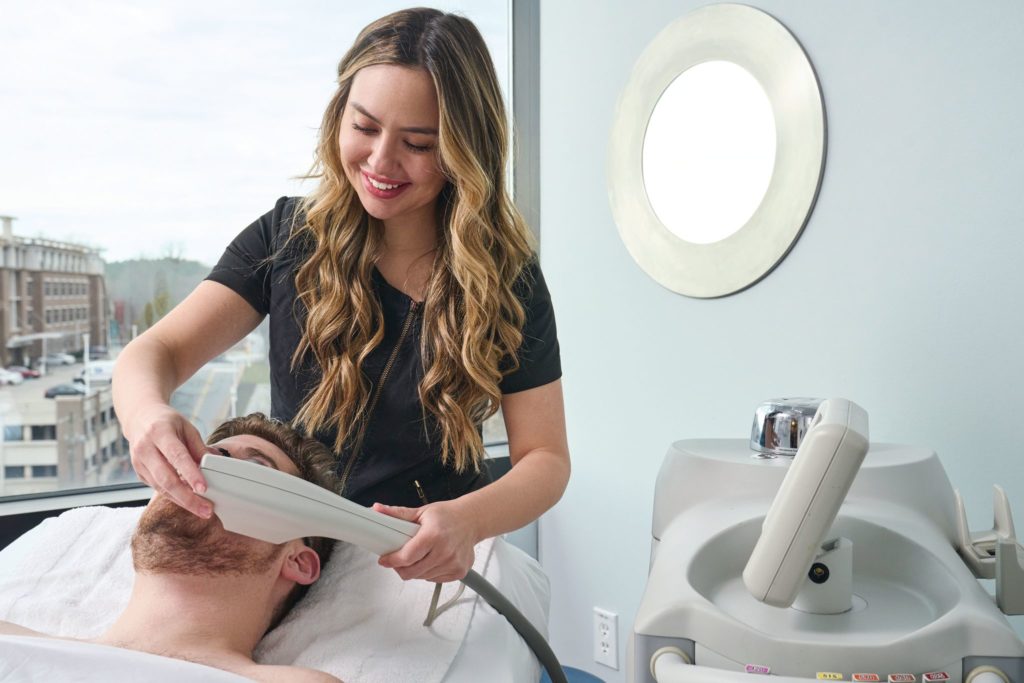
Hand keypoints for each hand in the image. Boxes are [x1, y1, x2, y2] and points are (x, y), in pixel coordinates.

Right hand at [126, 403, 211, 518]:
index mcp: (159, 433)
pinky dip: (174, 496)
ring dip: (183, 501)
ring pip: (162, 488)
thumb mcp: (186, 427)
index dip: (191, 474)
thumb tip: (216, 463)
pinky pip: (158, 489)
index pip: (177, 457)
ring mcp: (139, 463)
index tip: (204, 488)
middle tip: (206, 509)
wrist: (139, 419)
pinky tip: (189, 501)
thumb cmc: (166, 422)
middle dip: (187, 498)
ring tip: (202, 509)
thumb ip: (199, 447)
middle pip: (167, 479)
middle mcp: (145, 449)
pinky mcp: (139, 474)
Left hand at [373, 501, 478, 582]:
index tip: (384, 560)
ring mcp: (453, 563)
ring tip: (420, 555)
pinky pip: (434, 579)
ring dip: (416, 570)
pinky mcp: (459, 572)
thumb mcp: (422, 512)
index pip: (407, 557)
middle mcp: (445, 551)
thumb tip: (377, 509)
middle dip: (401, 567)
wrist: (472, 520)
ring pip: (422, 577)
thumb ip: (398, 514)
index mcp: (433, 535)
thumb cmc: (447, 515)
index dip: (392, 560)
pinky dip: (429, 573)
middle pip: (412, 572)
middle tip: (399, 559)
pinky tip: (432, 560)